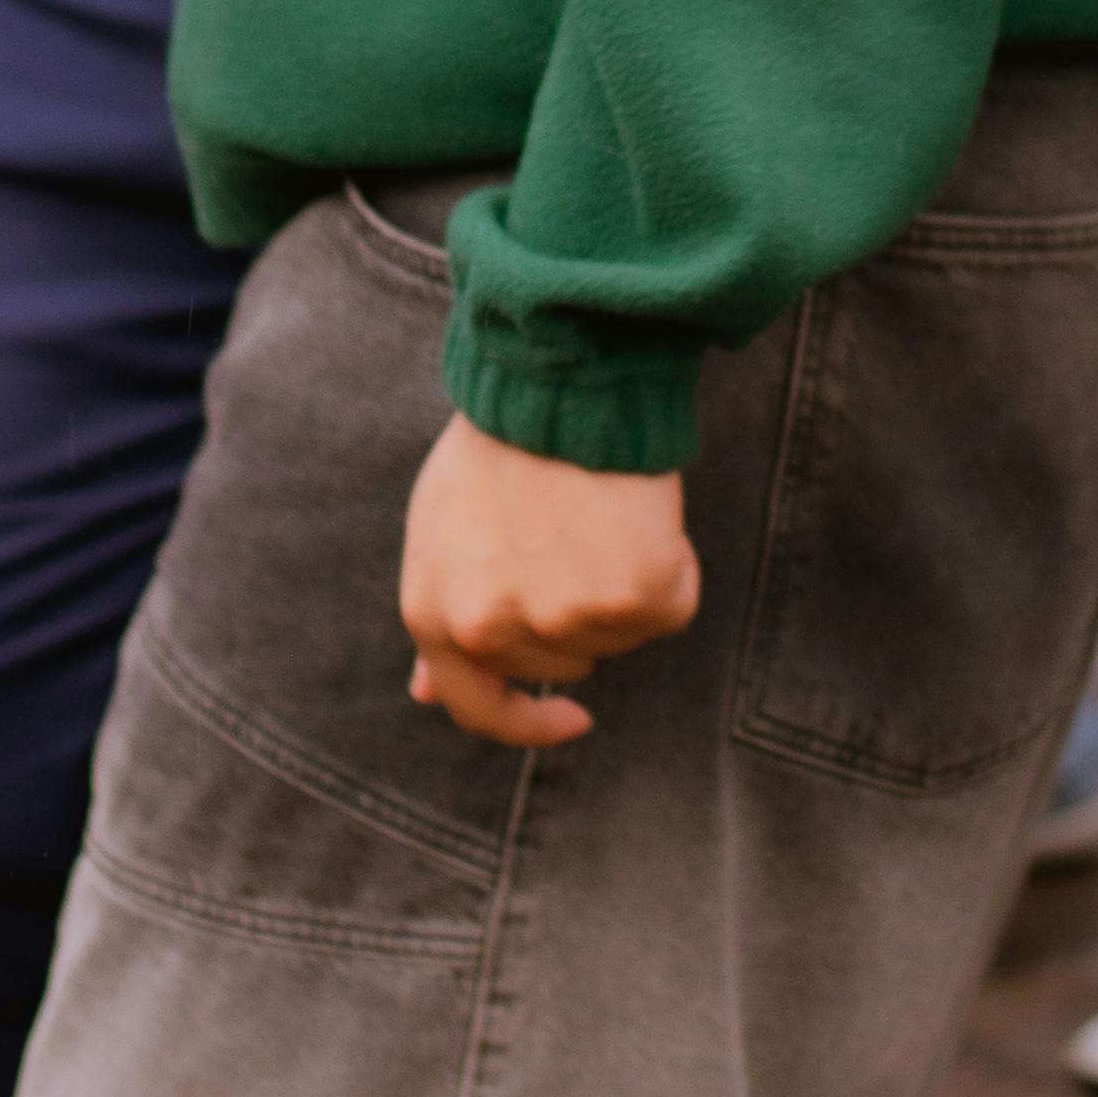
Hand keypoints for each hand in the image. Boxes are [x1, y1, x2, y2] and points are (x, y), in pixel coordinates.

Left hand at [399, 410, 700, 747]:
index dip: (529, 722)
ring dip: (619, 585)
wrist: (559, 373)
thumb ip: (441, 612)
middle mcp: (495, 629)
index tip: (573, 717)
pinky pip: (671, 603)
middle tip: (566, 528)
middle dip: (572, 611)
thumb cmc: (500, 442)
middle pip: (562, 664)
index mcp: (436, 614)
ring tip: (597, 509)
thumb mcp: (441, 526)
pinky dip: (671, 566)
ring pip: (617, 635)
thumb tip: (426, 696)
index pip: (481, 710)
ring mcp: (564, 618)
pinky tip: (642, 510)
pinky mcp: (636, 597)